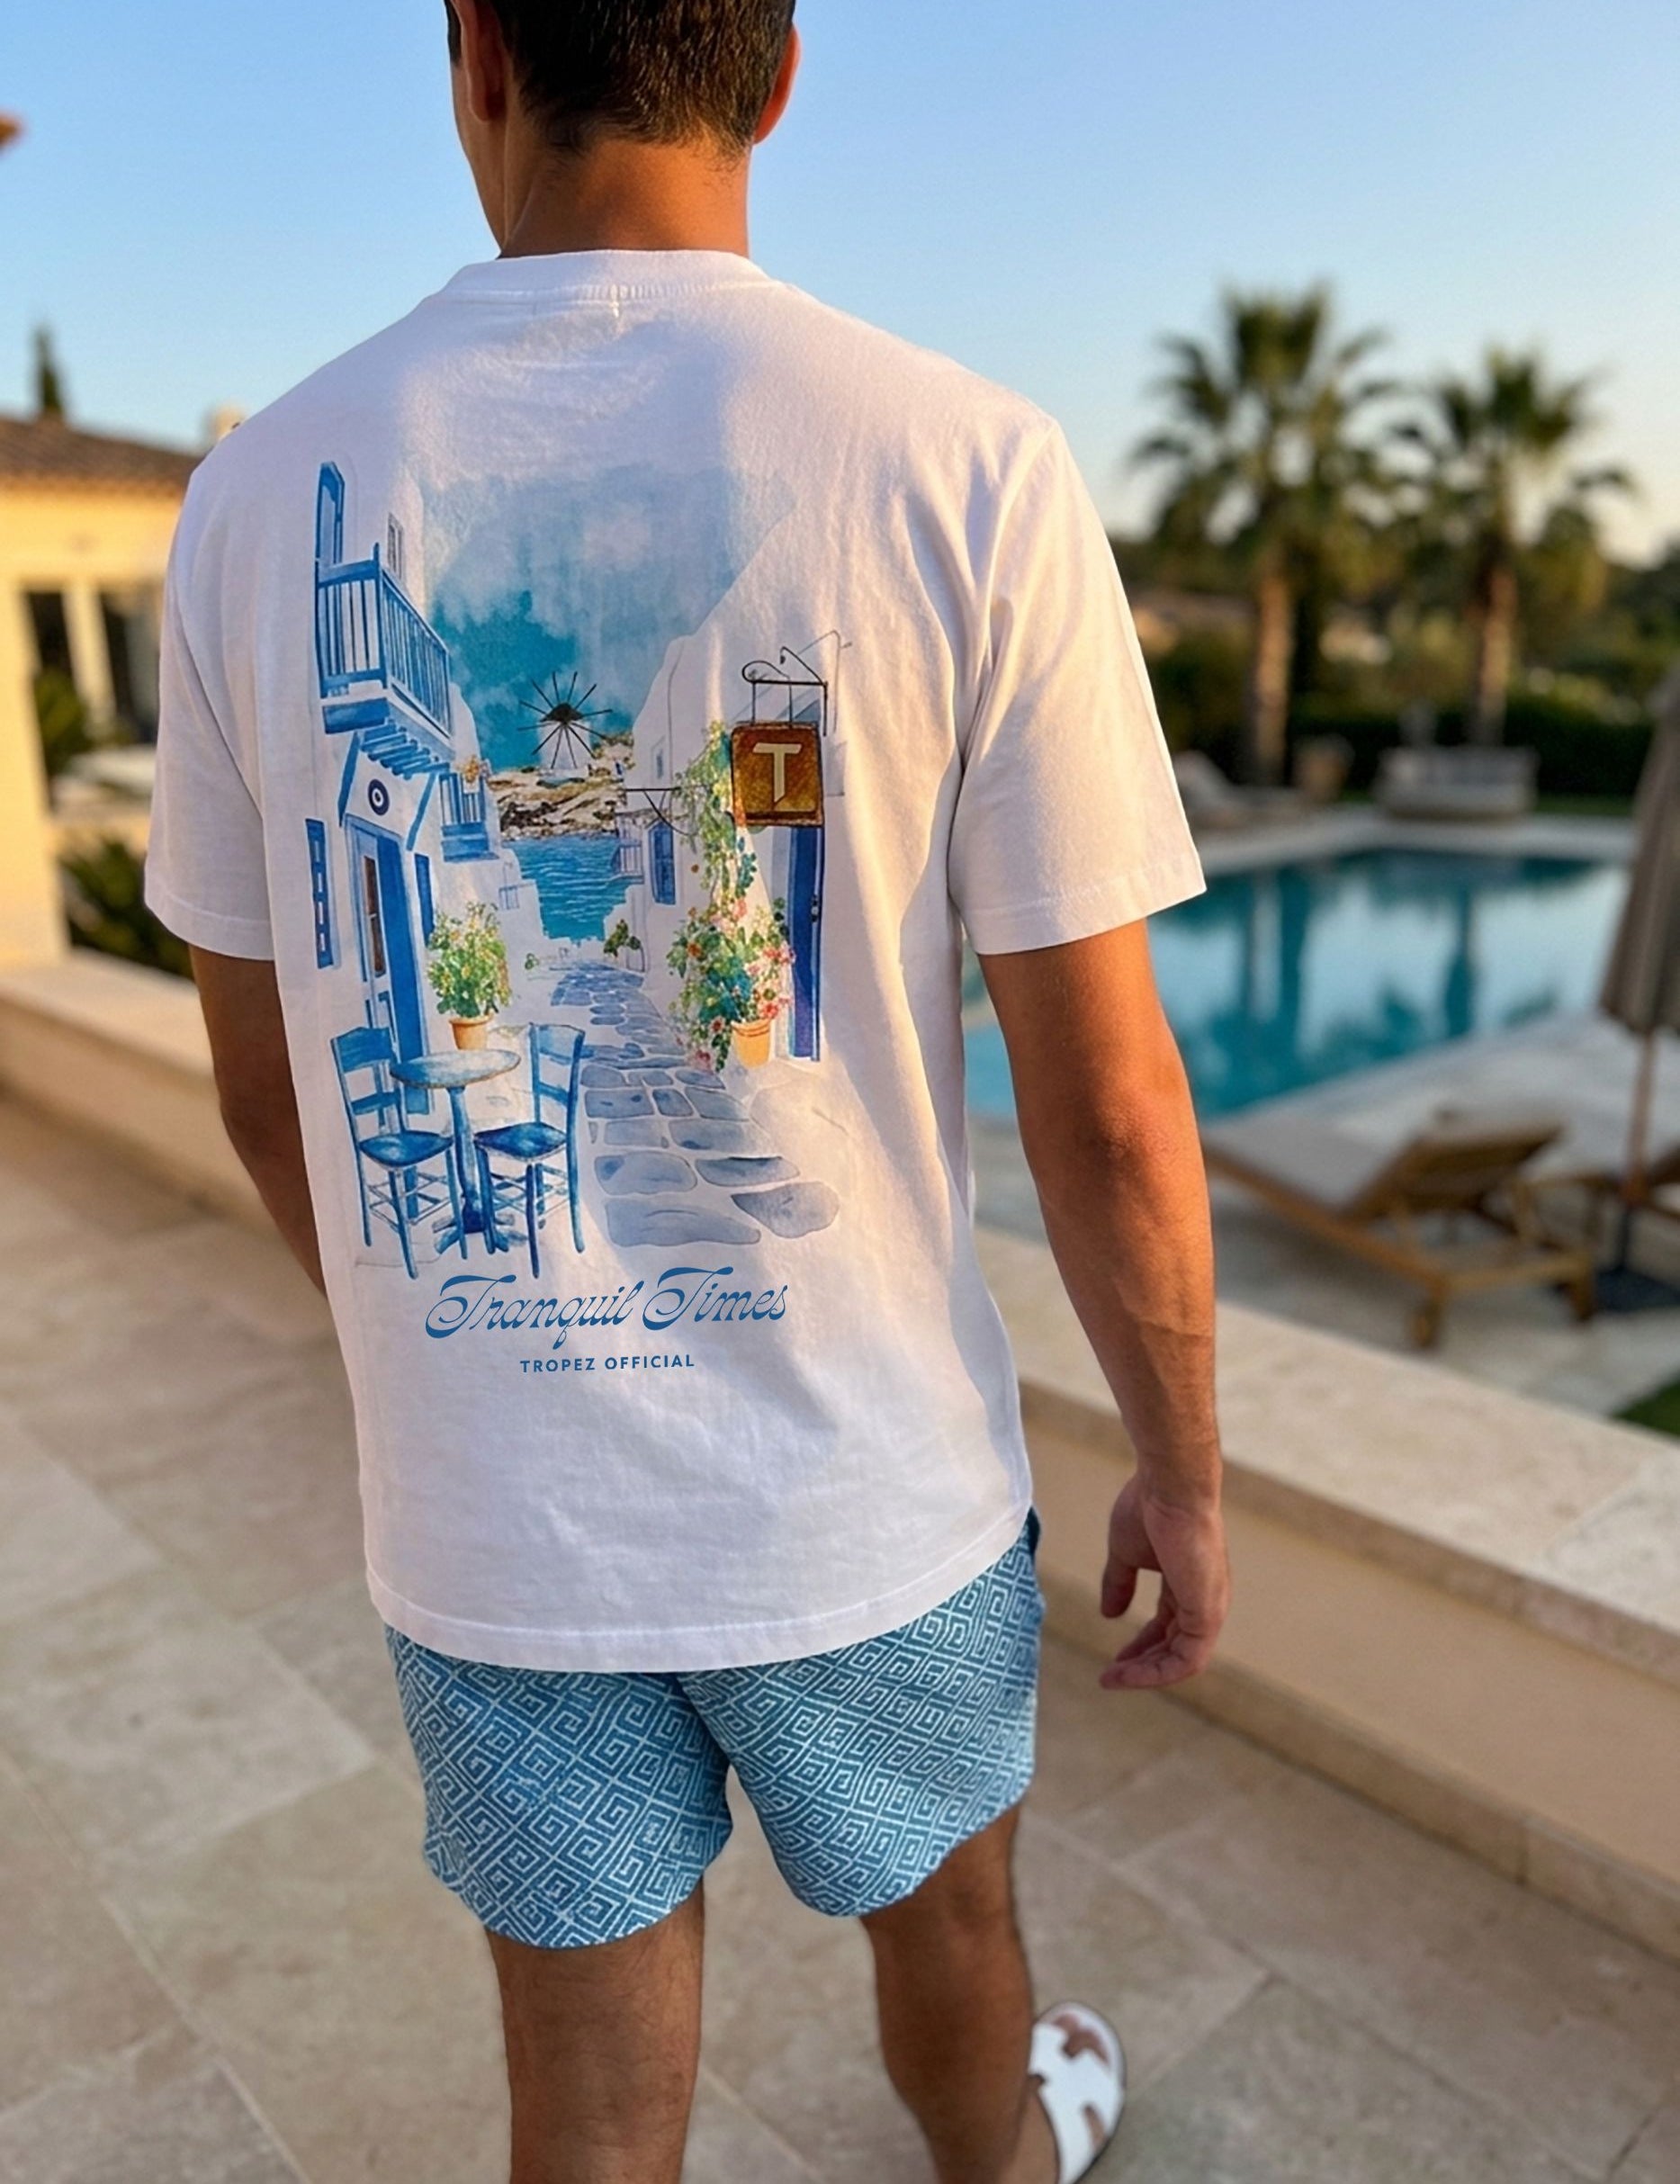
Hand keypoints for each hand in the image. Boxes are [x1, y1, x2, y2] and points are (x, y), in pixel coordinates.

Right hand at [1098, 1475, 1228, 1689]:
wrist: (1169, 1487)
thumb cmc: (1149, 1508)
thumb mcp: (1126, 1553)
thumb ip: (1119, 1584)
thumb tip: (1109, 1614)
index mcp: (1187, 1583)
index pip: (1167, 1624)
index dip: (1141, 1644)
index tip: (1113, 1658)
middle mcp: (1204, 1598)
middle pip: (1175, 1645)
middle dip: (1142, 1664)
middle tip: (1110, 1676)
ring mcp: (1209, 1607)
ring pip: (1182, 1659)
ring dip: (1147, 1674)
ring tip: (1113, 1679)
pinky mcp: (1208, 1614)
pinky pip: (1187, 1659)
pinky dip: (1158, 1672)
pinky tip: (1128, 1672)